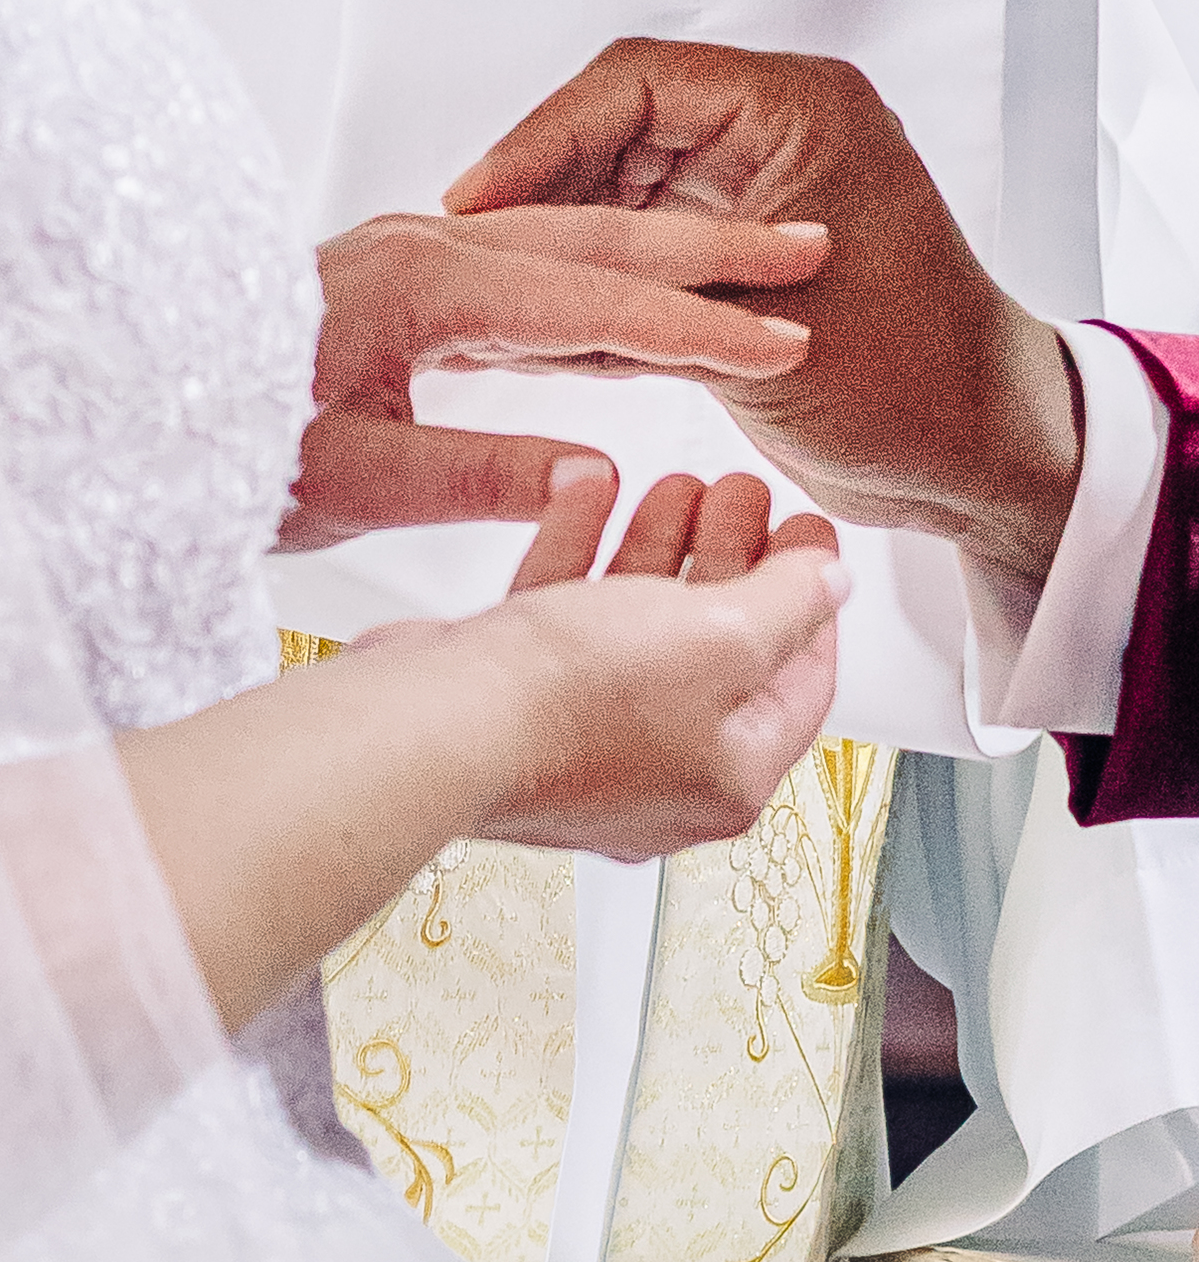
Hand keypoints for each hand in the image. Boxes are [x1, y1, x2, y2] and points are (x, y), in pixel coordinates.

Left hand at [278, 208, 822, 549]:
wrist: (150, 402)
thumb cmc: (228, 438)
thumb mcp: (345, 478)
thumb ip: (469, 471)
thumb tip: (589, 469)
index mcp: (425, 285)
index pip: (591, 303)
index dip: (694, 324)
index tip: (779, 338)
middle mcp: (433, 252)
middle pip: (600, 241)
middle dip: (711, 250)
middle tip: (807, 251)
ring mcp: (426, 260)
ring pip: (576, 247)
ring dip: (669, 257)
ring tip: (755, 267)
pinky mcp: (421, 285)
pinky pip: (536, 275)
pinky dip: (606, 289)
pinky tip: (643, 315)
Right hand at [445, 39, 1082, 584]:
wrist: (977, 457)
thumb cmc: (915, 388)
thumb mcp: (764, 333)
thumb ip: (649, 293)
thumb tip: (535, 280)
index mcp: (799, 111)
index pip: (633, 85)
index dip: (540, 138)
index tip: (476, 200)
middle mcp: (776, 137)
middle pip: (618, 131)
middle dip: (540, 192)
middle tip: (467, 251)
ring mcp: (758, 197)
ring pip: (625, 191)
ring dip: (562, 238)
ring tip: (490, 288)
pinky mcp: (746, 258)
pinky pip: (651, 247)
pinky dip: (600, 281)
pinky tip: (543, 322)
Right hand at [462, 528, 843, 861]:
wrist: (432, 725)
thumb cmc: (570, 705)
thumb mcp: (721, 638)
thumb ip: (787, 605)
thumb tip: (830, 585)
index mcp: (727, 777)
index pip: (801, 684)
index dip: (813, 600)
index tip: (810, 537)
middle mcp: (657, 773)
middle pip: (718, 650)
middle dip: (733, 560)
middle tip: (742, 496)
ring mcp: (583, 742)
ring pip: (639, 630)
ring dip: (662, 548)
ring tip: (679, 484)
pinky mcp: (518, 703)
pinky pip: (567, 618)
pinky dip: (585, 551)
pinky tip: (590, 490)